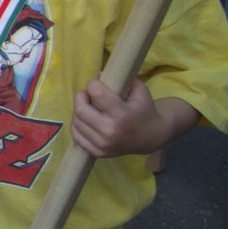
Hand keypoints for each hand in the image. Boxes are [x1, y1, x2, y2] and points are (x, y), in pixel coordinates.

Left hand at [70, 77, 191, 157]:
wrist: (151, 137)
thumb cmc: (144, 110)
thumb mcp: (139, 91)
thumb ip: (121, 80)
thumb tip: (98, 75)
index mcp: (122, 114)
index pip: (96, 93)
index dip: (93, 84)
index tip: (96, 83)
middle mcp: (110, 131)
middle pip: (80, 109)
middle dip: (81, 97)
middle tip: (88, 95)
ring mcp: (103, 144)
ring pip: (76, 122)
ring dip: (79, 111)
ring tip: (88, 107)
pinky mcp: (98, 153)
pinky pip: (77, 136)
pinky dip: (78, 125)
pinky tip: (85, 120)